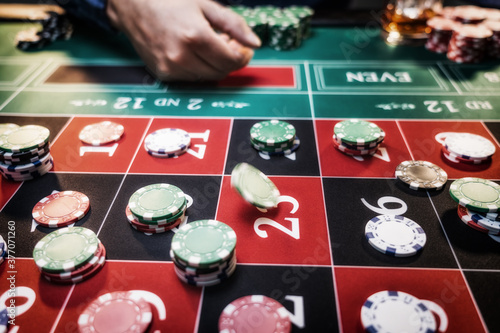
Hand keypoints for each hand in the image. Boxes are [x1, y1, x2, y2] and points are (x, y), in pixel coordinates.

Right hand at [106, 0, 260, 81]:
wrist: (132, 5)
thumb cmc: (168, 0)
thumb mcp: (205, 4)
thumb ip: (233, 24)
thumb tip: (254, 43)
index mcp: (195, 36)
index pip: (231, 60)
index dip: (242, 56)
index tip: (243, 49)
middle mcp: (182, 56)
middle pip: (221, 72)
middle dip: (230, 61)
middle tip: (228, 45)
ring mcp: (170, 67)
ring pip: (207, 77)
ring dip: (214, 65)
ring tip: (209, 45)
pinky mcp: (162, 73)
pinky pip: (191, 78)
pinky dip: (198, 68)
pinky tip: (194, 52)